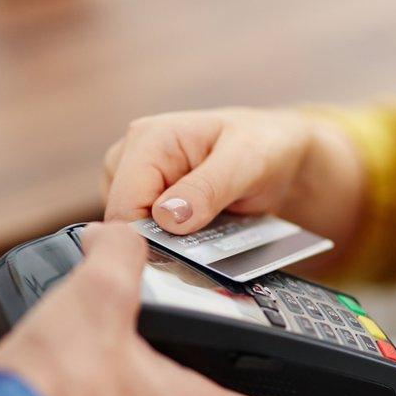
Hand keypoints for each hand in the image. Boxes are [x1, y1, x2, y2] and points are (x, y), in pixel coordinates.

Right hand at [0, 223, 286, 395]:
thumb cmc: (54, 387)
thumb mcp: (96, 296)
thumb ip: (119, 255)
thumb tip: (117, 235)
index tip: (275, 384)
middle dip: (173, 366)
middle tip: (162, 334)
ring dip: (115, 374)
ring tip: (90, 337)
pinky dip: (68, 385)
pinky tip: (38, 352)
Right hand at [102, 108, 366, 256]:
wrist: (275, 150)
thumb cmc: (263, 147)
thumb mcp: (246, 163)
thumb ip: (207, 189)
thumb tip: (167, 218)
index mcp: (148, 138)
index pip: (124, 207)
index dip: (148, 239)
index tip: (184, 257)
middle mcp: (129, 154)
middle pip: (121, 221)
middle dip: (156, 241)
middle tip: (203, 244)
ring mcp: (129, 175)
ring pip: (128, 229)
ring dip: (162, 242)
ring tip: (204, 232)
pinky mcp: (138, 194)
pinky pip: (139, 229)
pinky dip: (164, 240)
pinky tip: (194, 232)